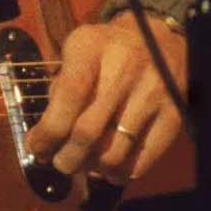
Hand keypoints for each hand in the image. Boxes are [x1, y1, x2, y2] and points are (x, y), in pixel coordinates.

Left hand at [23, 11, 187, 183]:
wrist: (158, 37)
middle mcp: (126, 69)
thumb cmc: (106, 50)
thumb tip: (43, 137)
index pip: (69, 96)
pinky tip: (109, 167)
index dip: (48, 131)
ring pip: (113, 154)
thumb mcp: (77, 50)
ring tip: (83, 165)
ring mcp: (153, 94)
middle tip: (59, 162)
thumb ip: (60, 87)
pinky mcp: (173, 116)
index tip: (37, 147)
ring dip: (92, 169)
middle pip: (88, 132)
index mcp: (93, 48)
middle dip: (66, 158)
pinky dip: (119, 173)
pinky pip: (141, 161)